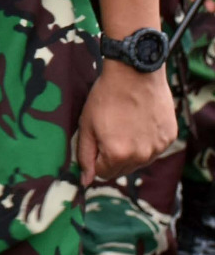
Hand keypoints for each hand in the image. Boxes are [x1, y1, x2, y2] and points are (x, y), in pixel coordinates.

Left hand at [75, 63, 175, 184]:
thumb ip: (85, 155)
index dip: (95, 158)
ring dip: (130, 150)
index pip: (103, 173)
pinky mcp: (169, 137)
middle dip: (112, 156)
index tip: (95, 140)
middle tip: (109, 131)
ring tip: (125, 124)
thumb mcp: (86, 125)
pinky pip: (154, 148)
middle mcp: (141, 156)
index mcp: (118, 155)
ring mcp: (158, 148)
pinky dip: (146, 140)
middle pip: (122, 170)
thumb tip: (86, 180)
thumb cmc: (106, 97)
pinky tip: (139, 121)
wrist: (134, 73)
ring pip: (139, 160)